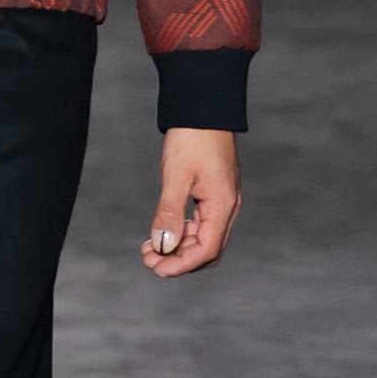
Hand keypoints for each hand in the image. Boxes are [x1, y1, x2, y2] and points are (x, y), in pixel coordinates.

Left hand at [142, 127, 241, 276]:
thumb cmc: (191, 138)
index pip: (207, 249)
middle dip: (178, 259)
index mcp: (223, 204)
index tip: (157, 269)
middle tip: (148, 260)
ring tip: (149, 249)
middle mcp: (228, 207)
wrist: (203, 108)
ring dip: (179, 248)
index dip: (182, 264)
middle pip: (207, 249)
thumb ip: (169, 212)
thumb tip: (162, 245)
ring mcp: (223, 201)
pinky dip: (182, 233)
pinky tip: (162, 232)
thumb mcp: (176, 176)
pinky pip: (201, 224)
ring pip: (204, 238)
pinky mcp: (214, 194)